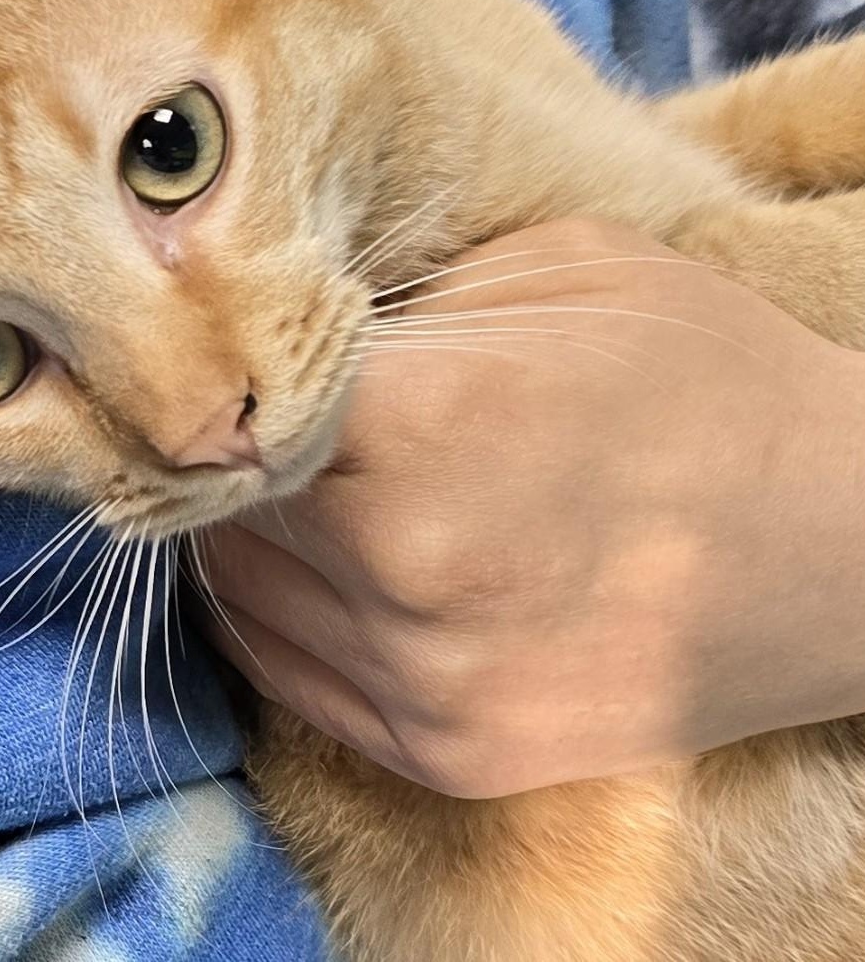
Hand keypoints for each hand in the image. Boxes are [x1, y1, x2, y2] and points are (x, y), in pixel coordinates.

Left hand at [200, 218, 864, 797]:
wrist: (847, 545)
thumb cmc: (705, 378)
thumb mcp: (557, 272)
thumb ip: (401, 302)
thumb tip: (284, 331)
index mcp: (429, 424)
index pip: (234, 396)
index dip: (228, 365)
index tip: (235, 346)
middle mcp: (411, 570)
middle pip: (225, 496)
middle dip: (237, 445)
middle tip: (270, 408)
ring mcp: (430, 682)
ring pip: (240, 588)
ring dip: (250, 529)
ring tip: (309, 481)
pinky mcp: (451, 756)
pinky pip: (288, 674)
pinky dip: (280, 610)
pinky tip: (328, 560)